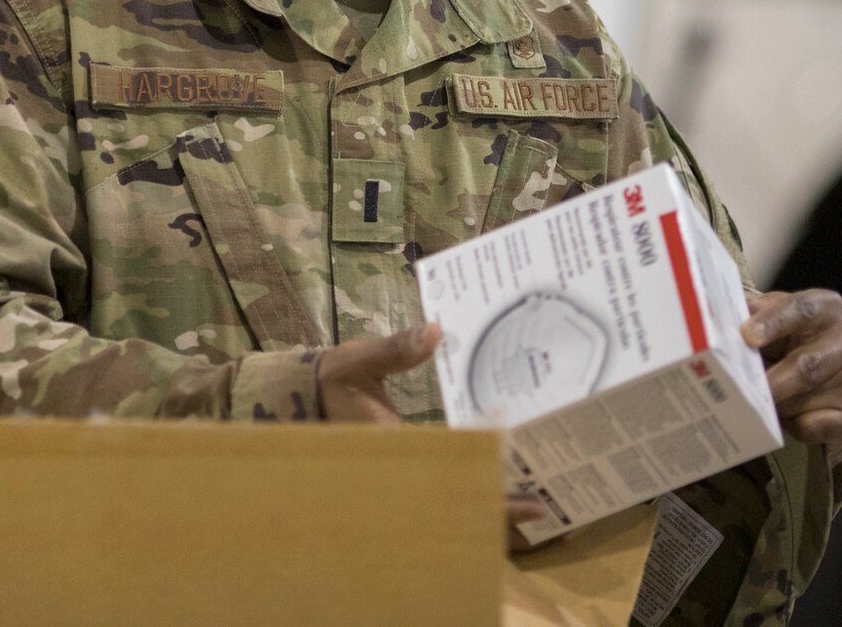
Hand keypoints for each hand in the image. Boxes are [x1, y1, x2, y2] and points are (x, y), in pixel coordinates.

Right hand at [319, 326, 559, 552]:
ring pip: (449, 504)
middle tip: (542, 506)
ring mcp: (401, 476)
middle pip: (459, 505)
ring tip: (527, 503)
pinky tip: (490, 484)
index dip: (494, 491)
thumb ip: (394, 349)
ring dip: (484, 503)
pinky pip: (438, 490)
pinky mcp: (402, 472)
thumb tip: (434, 332)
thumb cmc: (331, 382)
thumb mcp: (358, 361)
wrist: (299, 400)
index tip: (532, 501)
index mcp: (396, 450)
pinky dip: (465, 491)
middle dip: (498, 509)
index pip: (456, 478)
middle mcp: (402, 473)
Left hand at [743, 288, 841, 464]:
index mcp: (827, 307)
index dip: (773, 322)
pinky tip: (781, 418)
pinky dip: (794, 426)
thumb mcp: (769, 315)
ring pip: (809, 398)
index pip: (802, 310)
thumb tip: (715, 314)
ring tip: (754, 403)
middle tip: (742, 390)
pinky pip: (818, 427)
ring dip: (778, 404)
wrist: (819, 370)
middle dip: (773, 381)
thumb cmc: (785, 337)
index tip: (747, 336)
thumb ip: (750, 312)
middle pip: (808, 365)